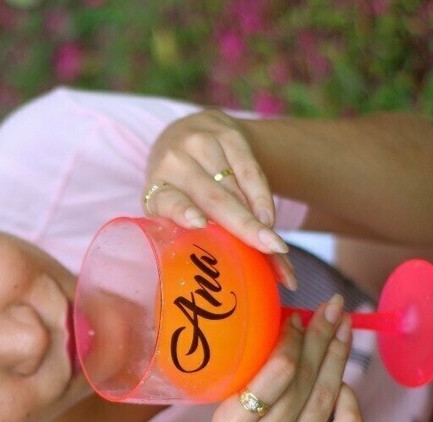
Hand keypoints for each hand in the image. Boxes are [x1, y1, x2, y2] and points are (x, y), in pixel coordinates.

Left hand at [144, 109, 296, 289]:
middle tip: (270, 250)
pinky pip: (252, 172)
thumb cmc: (180, 188)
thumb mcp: (173, 208)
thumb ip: (190, 234)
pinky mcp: (229, 135)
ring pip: (238, 188)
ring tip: (276, 249)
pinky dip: (264, 198)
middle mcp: (175, 162)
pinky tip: (270, 220)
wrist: (188, 132)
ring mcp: (202, 144)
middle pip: (215, 199)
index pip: (169, 201)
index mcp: (156, 189)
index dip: (183, 211)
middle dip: (244, 226)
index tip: (198, 224)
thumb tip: (225, 280)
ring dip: (260, 220)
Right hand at [195, 294, 361, 421]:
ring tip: (345, 328)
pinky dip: (348, 397)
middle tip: (333, 307)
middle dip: (321, 337)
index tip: (298, 317)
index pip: (274, 374)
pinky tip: (342, 378)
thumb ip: (250, 386)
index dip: (292, 339)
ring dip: (338, 356)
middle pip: (304, 380)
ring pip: (326, 396)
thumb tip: (288, 328)